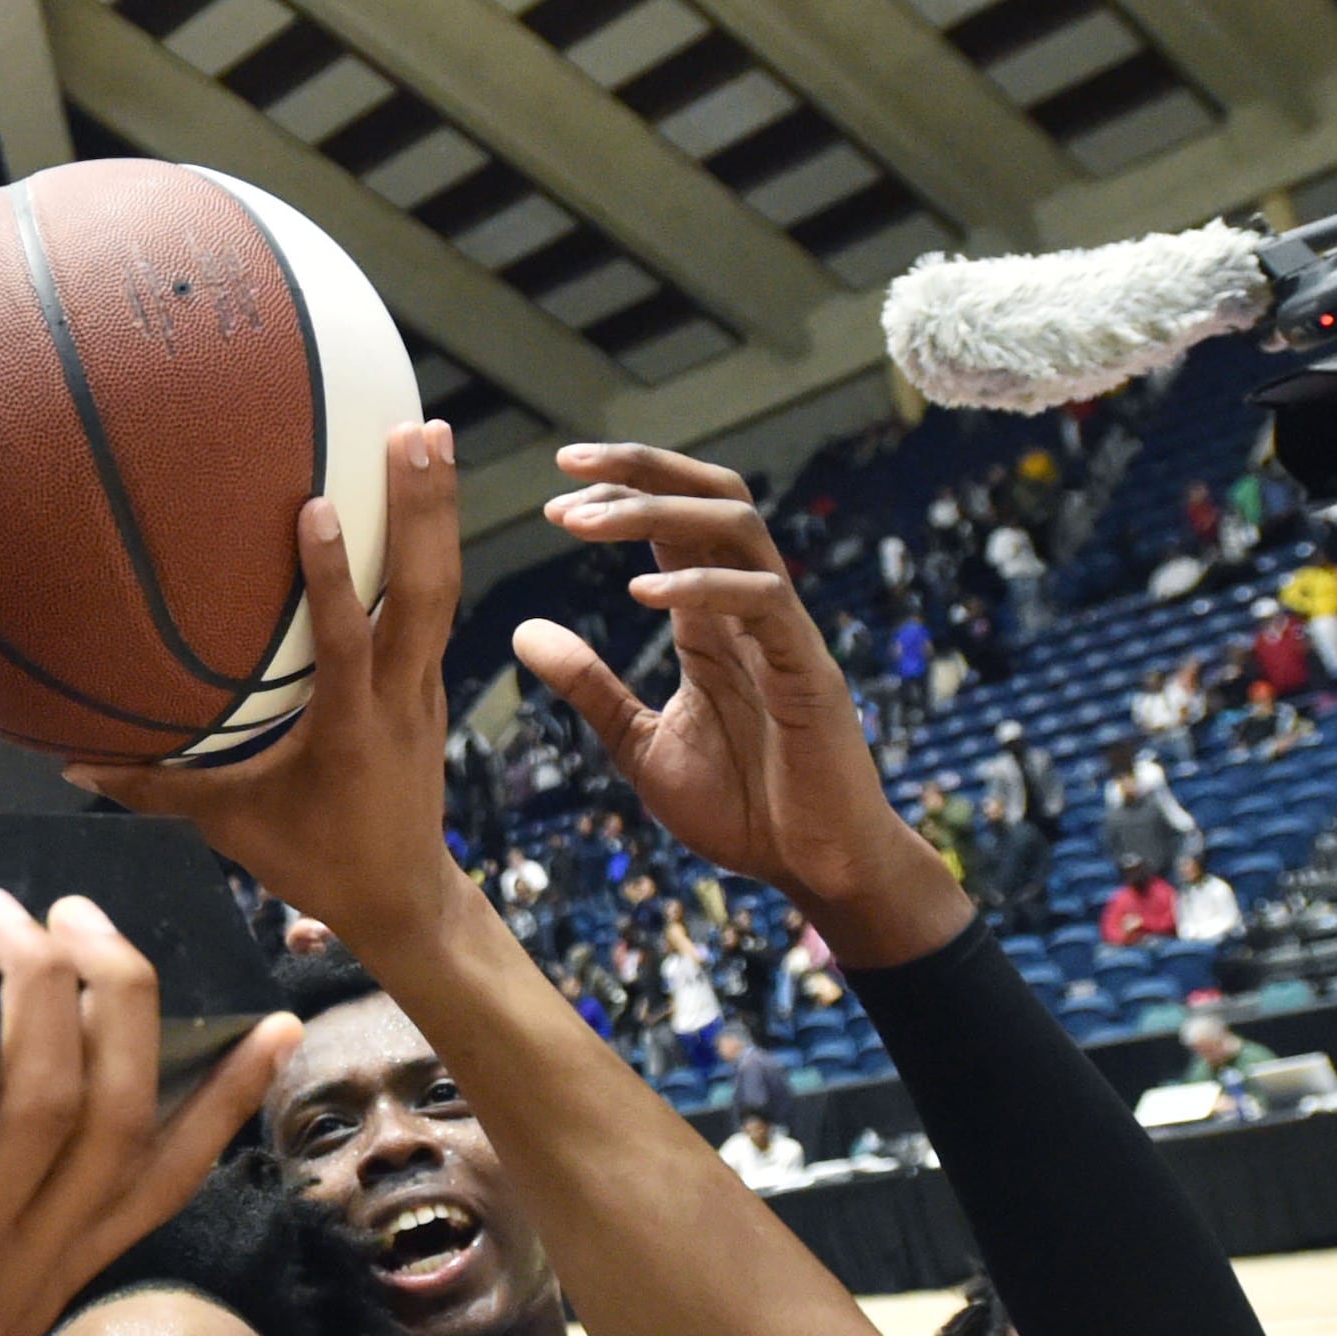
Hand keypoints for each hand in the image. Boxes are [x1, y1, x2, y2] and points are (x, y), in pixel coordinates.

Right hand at [73, 423, 467, 953]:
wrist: (405, 898)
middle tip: (420, 431)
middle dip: (425, 510)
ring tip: (431, 434)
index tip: (317, 507)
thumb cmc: (315, 861)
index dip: (332, 577)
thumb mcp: (232, 827)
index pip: (347, 642)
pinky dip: (430, 549)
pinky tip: (419, 501)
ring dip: (439, 513)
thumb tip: (74, 764)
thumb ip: (157, 790)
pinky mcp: (429, 686)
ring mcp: (424, 688)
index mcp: (354, 729)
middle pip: (427, 593)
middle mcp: (402, 697)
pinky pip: (434, 607)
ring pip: (442, 590)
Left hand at [518, 446, 965, 964]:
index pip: (674, 524)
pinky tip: (641, 592)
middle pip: (710, 498)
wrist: (812, 868)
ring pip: (738, 529)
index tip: (556, 486)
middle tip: (568, 467)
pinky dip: (703, 586)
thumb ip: (589, 686)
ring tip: (586, 521)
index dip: (620, 492)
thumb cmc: (741, 808)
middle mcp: (750, 611)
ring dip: (659, 513)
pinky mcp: (808, 670)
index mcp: (712, 621)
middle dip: (641, 471)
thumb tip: (524, 632)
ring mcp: (784, 634)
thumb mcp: (640, 744)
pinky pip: (764, 601)